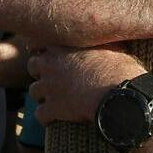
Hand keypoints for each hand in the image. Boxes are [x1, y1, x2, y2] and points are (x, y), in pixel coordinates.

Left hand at [28, 44, 145, 127]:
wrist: (120, 93)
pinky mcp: (53, 108)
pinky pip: (40, 115)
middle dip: (40, 72)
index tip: (47, 52)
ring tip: (54, 100)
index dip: (40, 48)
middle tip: (53, 77)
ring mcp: (49, 87)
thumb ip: (98, 37)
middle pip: (32, 66)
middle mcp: (51, 64)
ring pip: (33, 92)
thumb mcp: (110, 43)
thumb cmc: (120, 68)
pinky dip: (45, 118)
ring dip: (42, 96)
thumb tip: (104, 32)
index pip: (37, 41)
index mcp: (62, 46)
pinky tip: (53, 120)